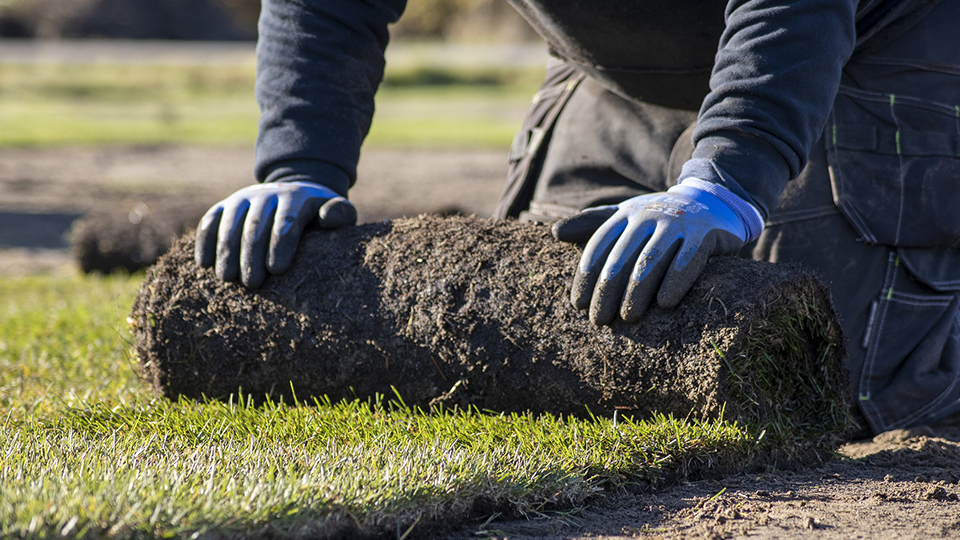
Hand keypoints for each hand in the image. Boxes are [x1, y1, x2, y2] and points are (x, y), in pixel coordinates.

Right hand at [195, 181, 355, 287]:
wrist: (295, 195)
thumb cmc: (319, 215)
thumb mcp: (338, 211)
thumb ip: (341, 214)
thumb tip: (328, 218)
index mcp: (295, 198)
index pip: (287, 219)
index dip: (281, 243)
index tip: (277, 269)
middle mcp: (266, 195)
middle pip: (256, 224)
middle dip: (251, 254)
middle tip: (251, 284)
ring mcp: (243, 199)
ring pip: (230, 222)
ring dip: (226, 250)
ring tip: (226, 279)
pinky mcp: (225, 206)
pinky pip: (210, 220)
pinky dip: (205, 240)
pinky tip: (204, 264)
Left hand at [552, 181, 760, 324]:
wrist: (713, 204)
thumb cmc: (660, 220)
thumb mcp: (626, 217)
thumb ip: (592, 224)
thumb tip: (554, 233)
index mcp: (626, 215)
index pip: (599, 246)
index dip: (585, 276)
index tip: (577, 305)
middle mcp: (649, 216)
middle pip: (621, 257)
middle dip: (607, 291)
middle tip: (599, 320)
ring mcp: (678, 224)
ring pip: (650, 260)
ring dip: (636, 292)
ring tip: (627, 318)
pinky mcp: (705, 234)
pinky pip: (688, 260)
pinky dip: (675, 282)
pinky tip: (664, 304)